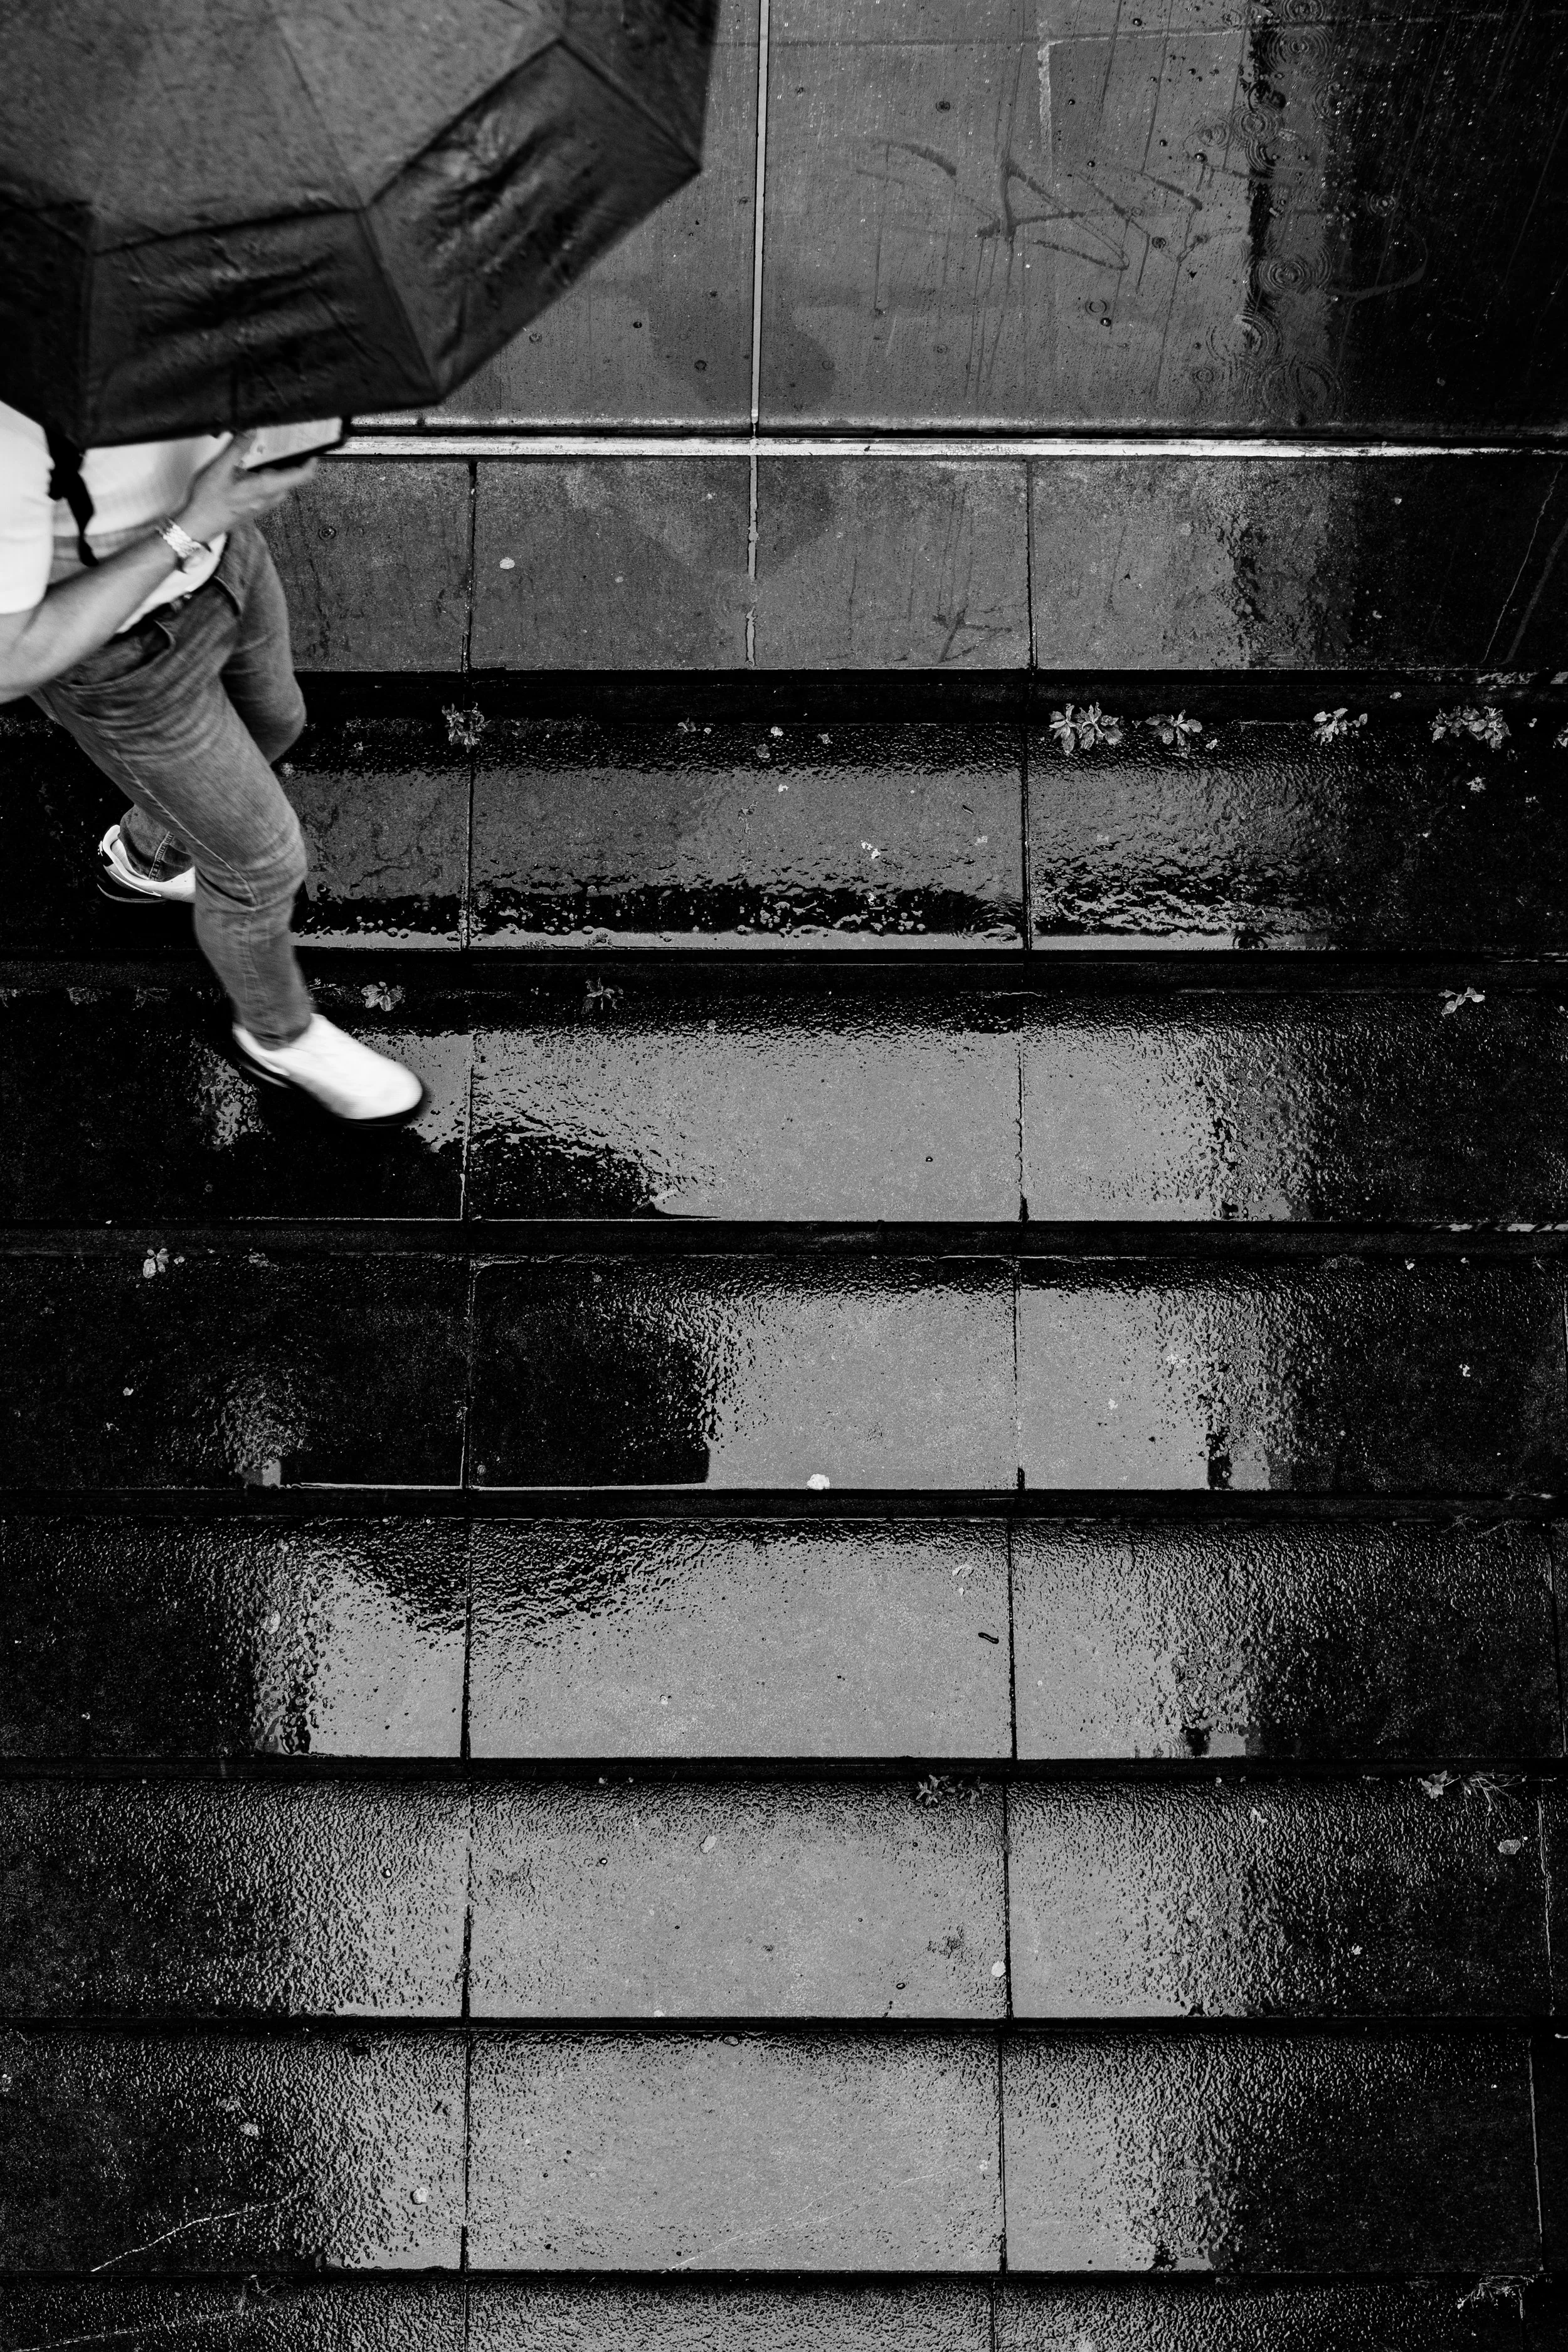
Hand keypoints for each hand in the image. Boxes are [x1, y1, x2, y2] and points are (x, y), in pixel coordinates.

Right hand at [176, 433, 319, 542]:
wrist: (198, 525)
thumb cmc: (207, 501)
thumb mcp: (220, 468)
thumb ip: (238, 448)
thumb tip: (252, 430)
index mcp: (264, 488)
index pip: (300, 477)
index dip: (310, 463)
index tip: (313, 450)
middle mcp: (268, 499)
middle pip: (292, 480)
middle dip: (293, 462)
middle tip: (288, 443)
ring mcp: (263, 505)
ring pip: (281, 485)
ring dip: (279, 470)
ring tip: (270, 452)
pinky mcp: (256, 507)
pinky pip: (270, 491)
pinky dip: (269, 478)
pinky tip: (254, 469)